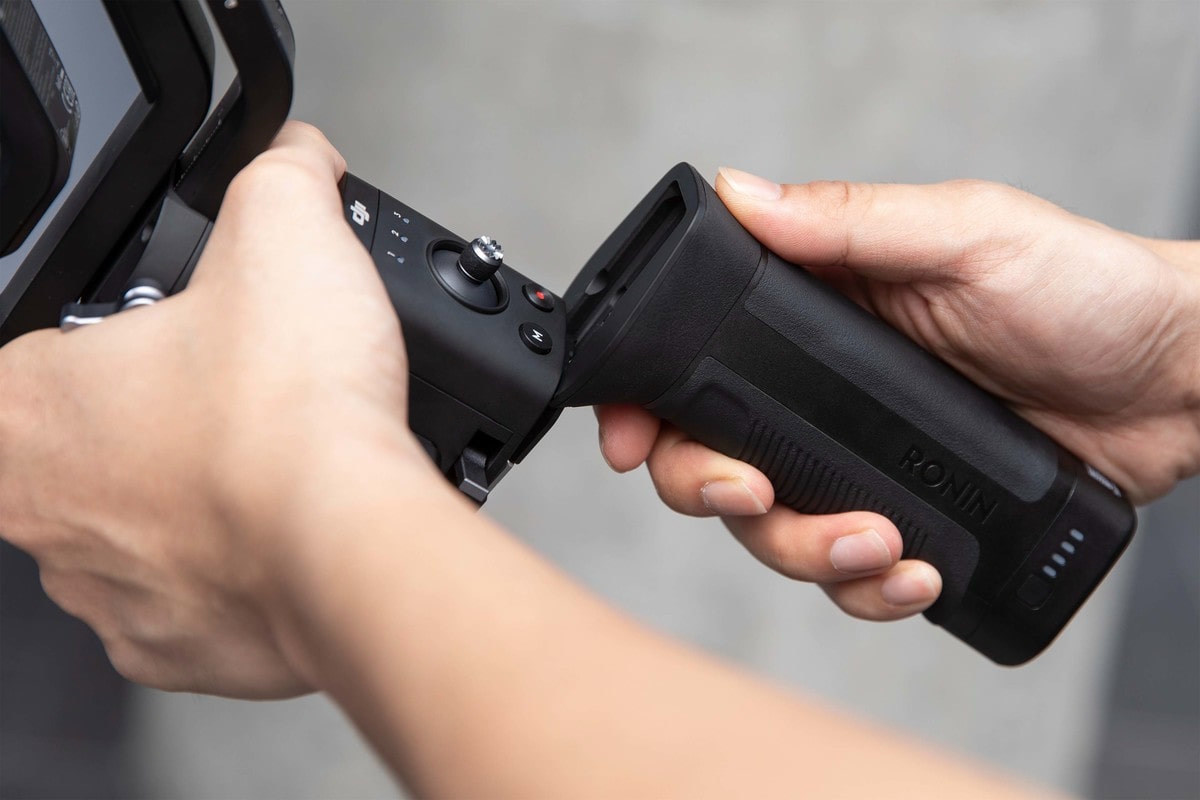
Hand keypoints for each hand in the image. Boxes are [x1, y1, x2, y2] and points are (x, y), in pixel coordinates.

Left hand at [0, 122, 451, 697]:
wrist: (355, 546)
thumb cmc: (293, 416)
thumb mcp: (285, 229)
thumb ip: (279, 171)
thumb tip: (297, 159)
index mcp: (30, 411)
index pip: (21, 362)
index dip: (92, 342)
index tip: (149, 343)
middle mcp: (48, 517)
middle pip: (74, 453)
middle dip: (147, 421)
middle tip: (221, 397)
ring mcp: (110, 595)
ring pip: (130, 533)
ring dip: (187, 498)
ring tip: (265, 461)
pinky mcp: (177, 650)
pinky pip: (187, 601)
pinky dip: (232, 567)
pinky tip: (284, 526)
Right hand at [598, 167, 1199, 620]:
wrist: (1177, 379)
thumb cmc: (1083, 286)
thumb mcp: (965, 234)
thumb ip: (849, 220)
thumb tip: (739, 191)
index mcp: (817, 314)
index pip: (697, 358)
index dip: (646, 403)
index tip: (630, 439)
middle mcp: (822, 391)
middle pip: (711, 459)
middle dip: (714, 491)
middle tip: (758, 495)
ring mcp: (861, 459)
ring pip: (776, 531)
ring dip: (807, 553)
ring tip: (876, 542)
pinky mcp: (906, 515)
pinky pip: (852, 575)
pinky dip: (869, 589)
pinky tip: (912, 573)